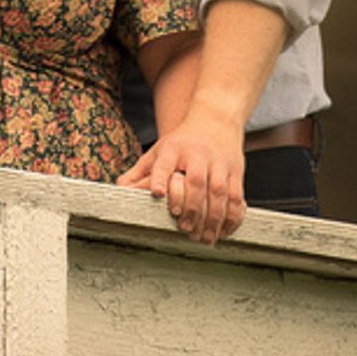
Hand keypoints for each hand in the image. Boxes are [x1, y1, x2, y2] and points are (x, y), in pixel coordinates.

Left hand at [117, 111, 246, 244]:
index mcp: (173, 149)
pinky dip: (232, 217)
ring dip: (213, 219)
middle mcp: (197, 155)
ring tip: (204, 237)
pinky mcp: (235, 171)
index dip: (159, 178)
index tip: (157, 194)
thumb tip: (120, 190)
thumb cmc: (184, 140)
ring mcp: (218, 163)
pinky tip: (224, 231)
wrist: (216, 118)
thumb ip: (141, 171)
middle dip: (191, 209)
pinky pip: (236, 197)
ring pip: (219, 192)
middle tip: (184, 229)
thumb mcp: (160, 149)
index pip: (164, 163)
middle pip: (196, 182)